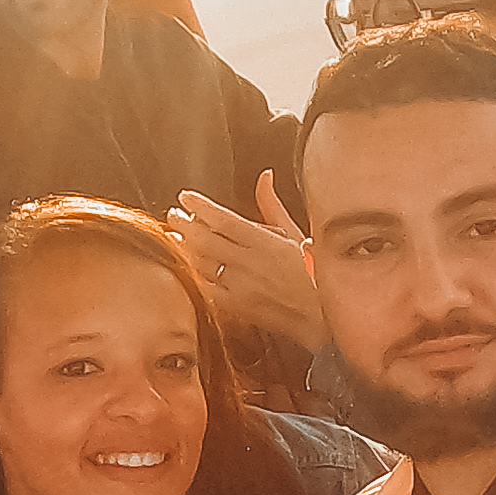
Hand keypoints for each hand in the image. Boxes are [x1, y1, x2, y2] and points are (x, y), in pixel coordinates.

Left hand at [169, 177, 322, 360]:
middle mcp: (249, 264)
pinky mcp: (237, 307)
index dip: (199, 206)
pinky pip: (207, 288)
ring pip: (202, 263)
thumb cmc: (313, 275)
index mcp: (265, 243)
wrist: (321, 318)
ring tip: (177, 236)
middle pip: (205, 240)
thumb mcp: (295, 233)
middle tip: (174, 214)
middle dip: (184, 224)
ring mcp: (240, 287)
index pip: (223, 220)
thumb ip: (272, 205)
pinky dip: (195, 274)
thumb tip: (264, 176)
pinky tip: (190, 266)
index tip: (185, 197)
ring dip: (185, 248)